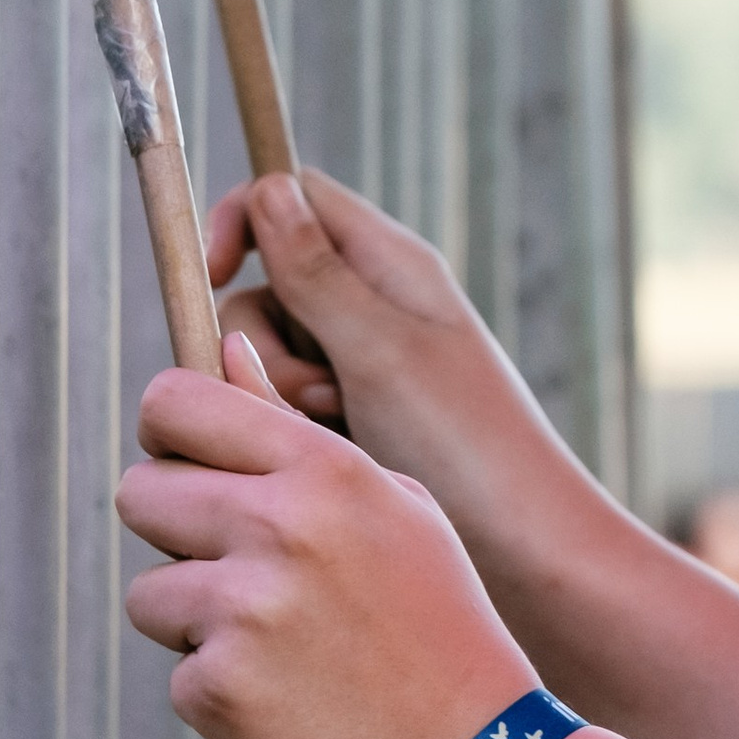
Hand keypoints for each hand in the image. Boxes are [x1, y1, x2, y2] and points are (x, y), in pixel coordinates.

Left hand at [115, 335, 536, 738]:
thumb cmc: (439, 626)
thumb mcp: (394, 511)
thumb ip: (297, 435)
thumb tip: (223, 352)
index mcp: (326, 470)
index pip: (176, 402)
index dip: (167, 432)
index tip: (186, 463)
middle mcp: (279, 526)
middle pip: (140, 491)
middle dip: (173, 530)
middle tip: (236, 569)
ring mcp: (245, 610)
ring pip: (149, 591)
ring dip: (195, 621)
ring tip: (283, 649)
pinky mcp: (219, 688)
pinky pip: (179, 671)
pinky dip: (222, 691)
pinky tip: (293, 703)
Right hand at [204, 170, 585, 568]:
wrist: (524, 548)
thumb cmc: (465, 442)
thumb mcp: (381, 349)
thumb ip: (317, 275)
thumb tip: (269, 190)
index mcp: (390, 265)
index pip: (291, 197)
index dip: (241, 222)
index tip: (213, 275)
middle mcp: (373, 305)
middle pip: (264, 285)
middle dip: (263, 339)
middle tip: (322, 392)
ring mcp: (362, 366)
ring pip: (265, 354)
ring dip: (279, 392)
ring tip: (335, 433)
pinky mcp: (355, 421)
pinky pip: (286, 408)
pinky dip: (295, 429)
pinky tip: (334, 458)